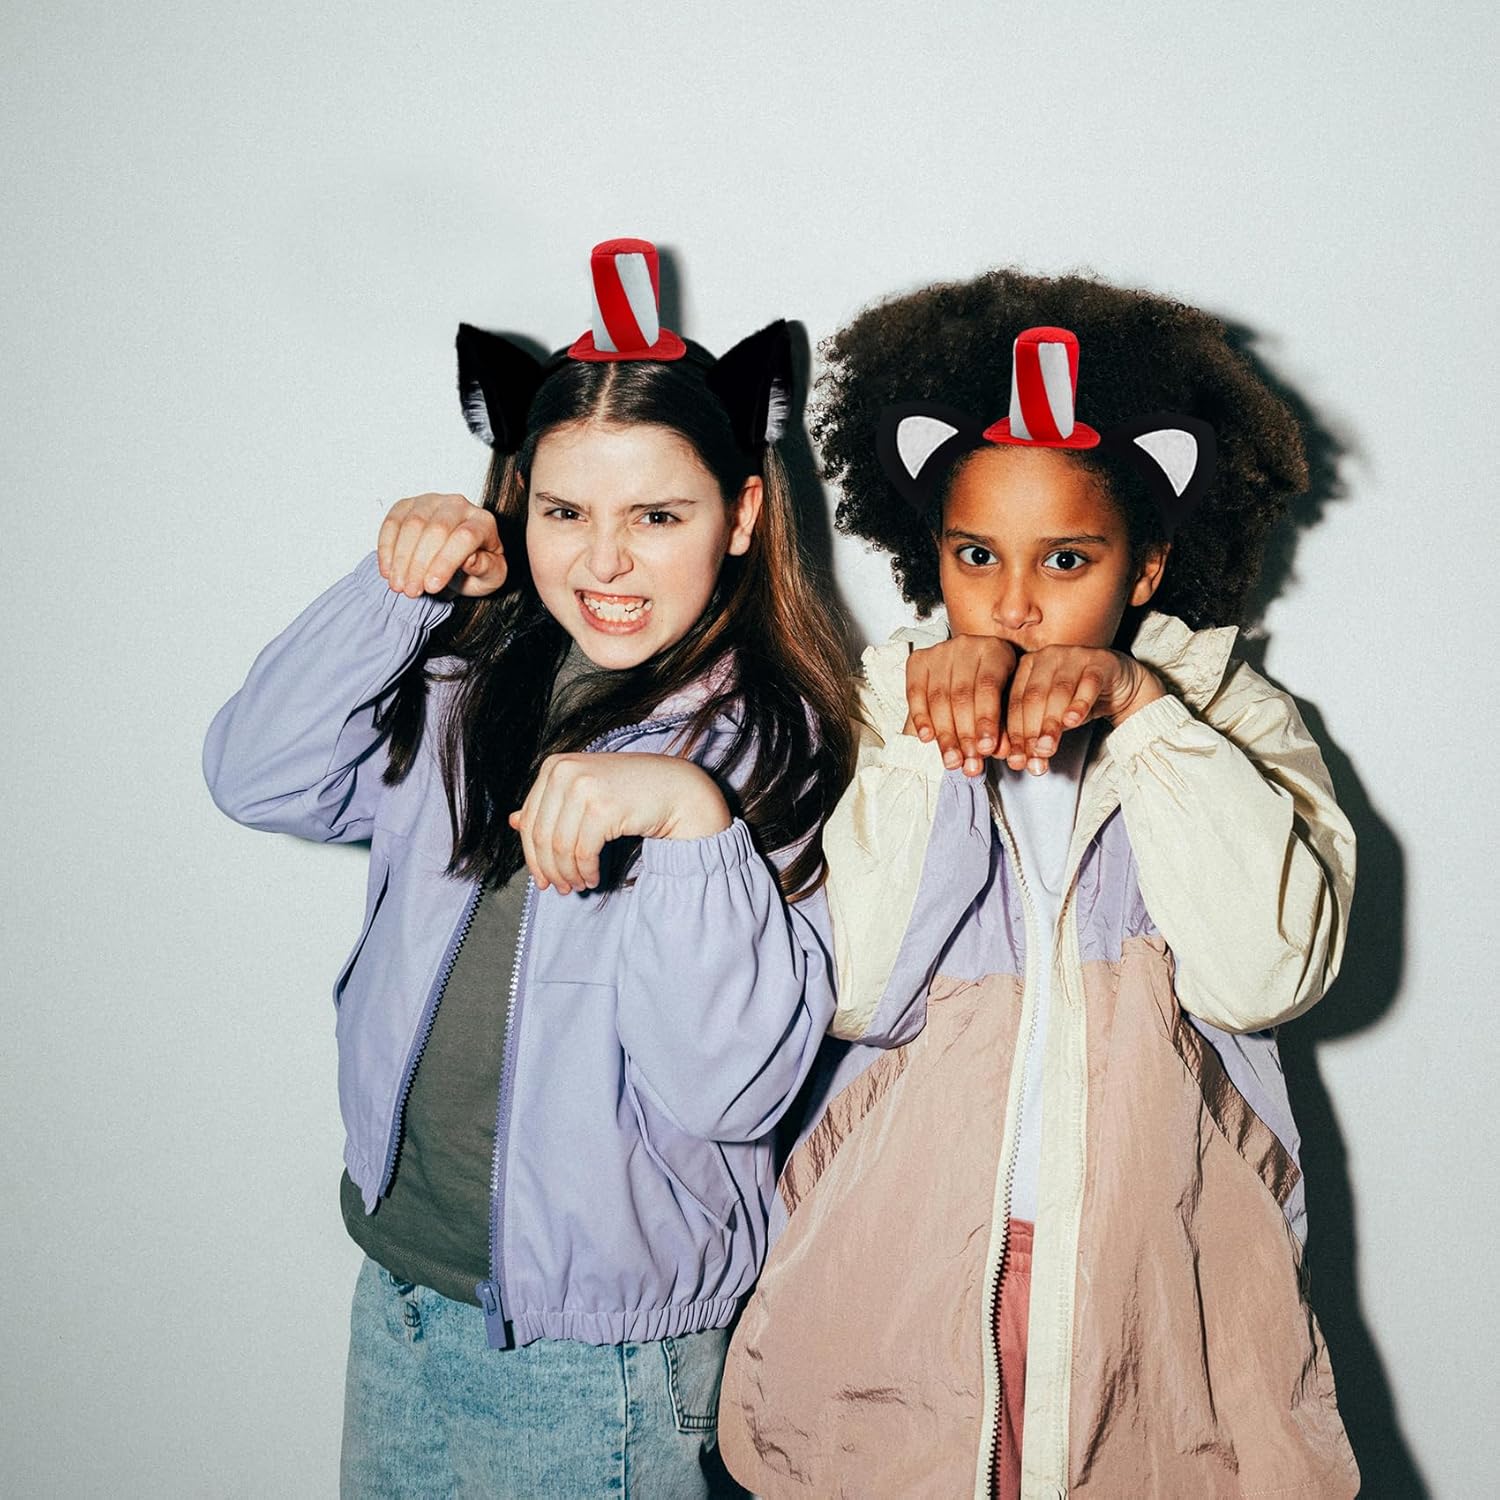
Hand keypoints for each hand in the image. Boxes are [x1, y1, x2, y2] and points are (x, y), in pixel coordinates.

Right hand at [377, 493, 506, 597]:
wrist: (460, 560)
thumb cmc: (477, 569)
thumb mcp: (491, 577)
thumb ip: (486, 568)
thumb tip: (470, 559)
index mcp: (483, 522)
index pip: (464, 537)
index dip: (445, 563)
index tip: (431, 587)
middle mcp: (459, 505)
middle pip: (436, 529)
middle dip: (419, 564)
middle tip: (411, 591)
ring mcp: (431, 502)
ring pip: (412, 524)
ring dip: (401, 558)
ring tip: (398, 585)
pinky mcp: (408, 505)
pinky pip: (393, 522)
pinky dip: (387, 548)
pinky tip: (388, 570)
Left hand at [508, 753, 731, 893]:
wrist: (675, 788)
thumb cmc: (629, 791)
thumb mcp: (584, 791)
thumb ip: (549, 805)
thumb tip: (513, 822)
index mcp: (554, 766)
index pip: (529, 821)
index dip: (532, 857)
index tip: (542, 879)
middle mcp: (565, 772)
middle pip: (542, 836)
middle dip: (549, 870)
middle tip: (561, 889)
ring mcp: (584, 788)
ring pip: (561, 848)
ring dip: (569, 874)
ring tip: (579, 885)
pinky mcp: (603, 807)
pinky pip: (583, 852)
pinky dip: (586, 871)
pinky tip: (593, 877)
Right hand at [903, 636, 1019, 776]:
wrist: (970, 665)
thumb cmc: (992, 688)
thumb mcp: (1005, 701)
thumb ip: (1004, 726)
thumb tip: (998, 751)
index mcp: (996, 651)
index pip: (988, 687)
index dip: (986, 720)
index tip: (986, 750)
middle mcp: (967, 645)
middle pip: (962, 695)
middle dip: (963, 735)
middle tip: (967, 763)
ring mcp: (940, 651)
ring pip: (938, 697)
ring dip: (944, 734)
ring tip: (951, 759)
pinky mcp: (919, 660)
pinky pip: (915, 692)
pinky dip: (920, 717)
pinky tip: (927, 738)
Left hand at [1003, 645, 1163, 774]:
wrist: (1119, 686)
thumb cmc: (1076, 701)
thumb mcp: (1052, 718)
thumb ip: (1036, 735)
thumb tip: (1020, 762)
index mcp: (1027, 666)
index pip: (1015, 703)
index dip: (1015, 734)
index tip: (1017, 760)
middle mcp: (1047, 656)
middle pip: (1033, 697)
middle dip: (1031, 732)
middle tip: (1033, 757)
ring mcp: (1073, 655)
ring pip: (1058, 692)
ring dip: (1052, 723)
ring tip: (1048, 748)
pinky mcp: (1099, 661)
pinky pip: (1088, 684)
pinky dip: (1079, 705)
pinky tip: (1073, 722)